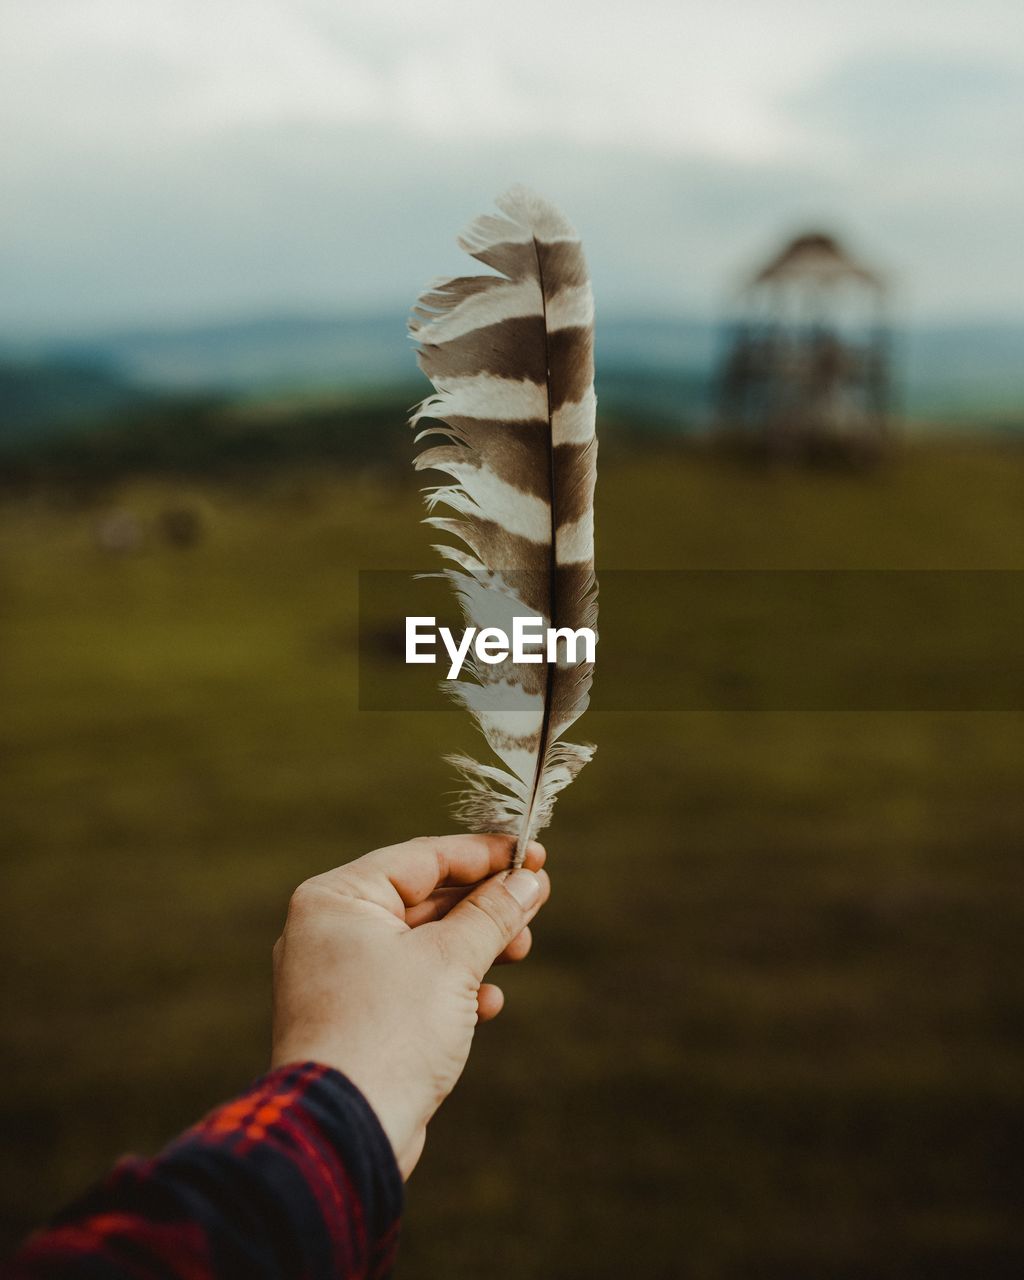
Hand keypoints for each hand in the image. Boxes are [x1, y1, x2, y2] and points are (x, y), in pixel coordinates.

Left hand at [270, 834, 549, 1177]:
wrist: (345, 1134)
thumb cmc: (389, 1033)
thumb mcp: (452, 962)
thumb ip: (493, 914)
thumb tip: (528, 881)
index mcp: (337, 898)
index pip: (422, 857)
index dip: (484, 855)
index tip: (534, 855)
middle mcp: (331, 930)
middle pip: (424, 898)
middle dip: (484, 904)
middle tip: (536, 902)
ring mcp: (341, 977)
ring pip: (422, 943)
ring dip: (475, 946)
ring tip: (521, 951)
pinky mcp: (357, 1019)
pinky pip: (411, 985)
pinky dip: (451, 987)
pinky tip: (487, 1004)